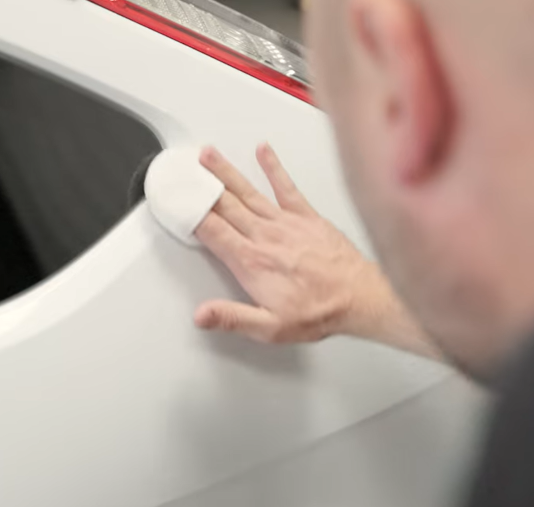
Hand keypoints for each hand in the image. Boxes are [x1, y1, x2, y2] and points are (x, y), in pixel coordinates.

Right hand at [193, 144, 438, 359]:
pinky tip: (263, 150)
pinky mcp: (307, 216)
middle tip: (183, 169)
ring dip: (226, 171)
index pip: (211, 231)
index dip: (188, 213)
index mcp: (252, 262)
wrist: (360, 297)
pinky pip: (286, 186)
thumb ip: (232, 318)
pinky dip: (273, 166)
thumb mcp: (270, 328)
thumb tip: (202, 315)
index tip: (173, 200)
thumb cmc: (320, 311)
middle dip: (201, 186)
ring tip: (208, 154)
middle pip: (225, 205)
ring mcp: (286, 223)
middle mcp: (266, 237)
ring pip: (248, 191)